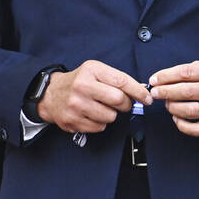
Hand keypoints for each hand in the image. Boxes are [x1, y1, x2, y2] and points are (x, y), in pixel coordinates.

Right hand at [36, 60, 152, 133]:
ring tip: (101, 107)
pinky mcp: (72, 121)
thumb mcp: (95, 71)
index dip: (138, 92)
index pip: (122, 82)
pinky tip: (92, 114)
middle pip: (118, 100)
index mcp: (91, 70)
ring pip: (110, 116)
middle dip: (125, 104)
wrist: (51, 94)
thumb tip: (140, 92)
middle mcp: (82, 86)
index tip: (147, 98)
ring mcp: (76, 105)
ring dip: (111, 114)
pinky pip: (99, 127)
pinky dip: (100, 123)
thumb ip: (116, 79)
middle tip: (122, 103)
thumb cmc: (79, 81)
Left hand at [149, 60, 198, 136]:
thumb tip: (166, 77)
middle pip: (186, 91)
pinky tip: (177, 119)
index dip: (166, 76)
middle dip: (166, 92)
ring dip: (173, 107)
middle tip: (155, 92)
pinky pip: (198, 129)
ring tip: (167, 104)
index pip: (186, 73)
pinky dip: (183, 126)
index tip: (154, 79)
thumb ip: (196, 69)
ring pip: (190, 110)